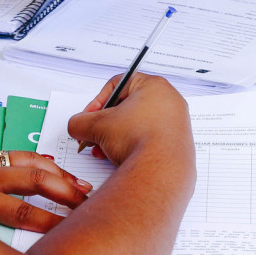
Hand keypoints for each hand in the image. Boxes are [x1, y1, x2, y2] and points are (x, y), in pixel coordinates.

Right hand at [67, 73, 190, 166]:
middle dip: (106, 124)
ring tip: (104, 150)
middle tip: (95, 134)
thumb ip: (79, 122)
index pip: (117, 85)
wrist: (159, 169)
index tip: (89, 116)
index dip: (97, 101)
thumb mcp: (95, 126)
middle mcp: (169, 100)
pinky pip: (148, 138)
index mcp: (153, 85)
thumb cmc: (138, 138)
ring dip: (115, 137)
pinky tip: (119, 157)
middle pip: (126, 107)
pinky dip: (131, 145)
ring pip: (136, 124)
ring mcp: (176, 122)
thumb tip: (78, 126)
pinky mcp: (177, 142)